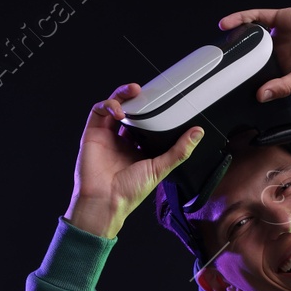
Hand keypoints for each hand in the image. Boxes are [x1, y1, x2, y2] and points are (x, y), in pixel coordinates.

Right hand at [64, 83, 202, 238]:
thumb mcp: (160, 168)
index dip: (152, 110)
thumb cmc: (130, 191)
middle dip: (137, 97)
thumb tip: (198, 133)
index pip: (146, 123)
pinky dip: (108, 105)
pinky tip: (119, 111)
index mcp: (138, 148)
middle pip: (129, 110)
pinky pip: (98, 111)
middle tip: (147, 90)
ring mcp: (107, 135)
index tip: (163, 100)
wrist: (105, 200)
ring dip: (122, 95)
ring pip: (113, 106)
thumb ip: (179, 151)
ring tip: (134, 90)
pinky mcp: (93, 133)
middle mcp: (122, 140)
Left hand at [218, 4, 290, 101]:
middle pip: (254, 55)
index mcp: (289, 70)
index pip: (263, 75)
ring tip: (220, 43)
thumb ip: (285, 86)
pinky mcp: (283, 18)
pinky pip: (258, 17)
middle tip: (220, 62)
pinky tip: (228, 23)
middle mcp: (284, 52)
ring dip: (237, 37)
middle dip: (239, 57)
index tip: (231, 83)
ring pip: (253, 34)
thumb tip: (263, 96)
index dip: (248, 78)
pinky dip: (243, 18)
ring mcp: (282, 35)